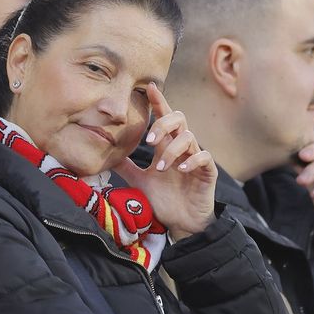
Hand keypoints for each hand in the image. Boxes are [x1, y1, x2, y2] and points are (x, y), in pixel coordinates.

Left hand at [117, 85, 214, 241]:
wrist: (181, 225)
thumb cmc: (164, 201)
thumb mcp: (139, 180)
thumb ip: (126, 165)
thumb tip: (106, 154)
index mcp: (167, 146)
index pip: (164, 118)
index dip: (158, 102)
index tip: (149, 88)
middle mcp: (182, 148)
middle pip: (179, 119)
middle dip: (163, 124)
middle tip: (148, 141)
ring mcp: (196, 159)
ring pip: (188, 138)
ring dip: (171, 150)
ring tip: (160, 168)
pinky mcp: (207, 172)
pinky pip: (204, 157)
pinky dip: (191, 161)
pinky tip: (180, 171)